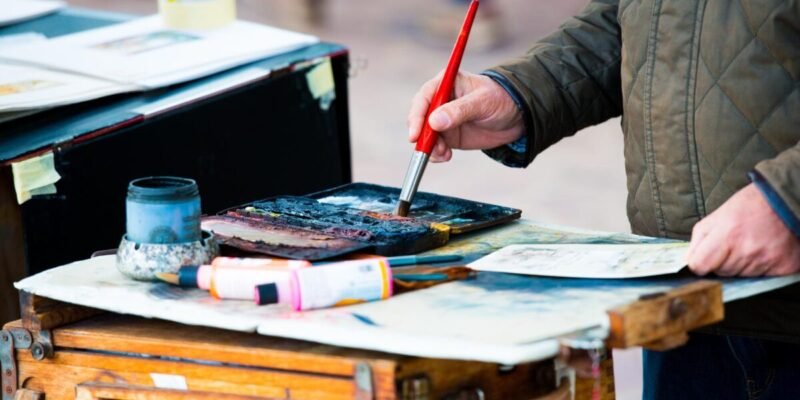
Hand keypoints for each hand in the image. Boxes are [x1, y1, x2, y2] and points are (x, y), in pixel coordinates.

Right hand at [407, 70, 523, 161]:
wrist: (516, 118)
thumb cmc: (501, 99)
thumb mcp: (483, 102)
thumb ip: (459, 111)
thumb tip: (434, 122)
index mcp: (446, 83)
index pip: (424, 98)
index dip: (417, 116)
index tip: (415, 134)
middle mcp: (440, 101)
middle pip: (420, 118)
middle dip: (422, 135)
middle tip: (432, 148)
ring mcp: (442, 119)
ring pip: (425, 135)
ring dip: (430, 147)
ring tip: (444, 153)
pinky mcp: (448, 135)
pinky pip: (434, 146)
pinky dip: (436, 154)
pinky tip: (446, 156)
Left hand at [686, 183, 799, 276]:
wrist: (784, 200)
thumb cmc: (748, 206)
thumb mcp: (716, 217)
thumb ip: (698, 241)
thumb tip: (689, 262)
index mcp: (726, 235)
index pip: (700, 266)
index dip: (700, 263)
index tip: (704, 258)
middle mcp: (747, 250)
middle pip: (721, 272)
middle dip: (722, 262)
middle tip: (734, 244)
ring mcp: (766, 260)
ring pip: (740, 276)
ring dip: (741, 265)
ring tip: (749, 245)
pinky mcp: (783, 267)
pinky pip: (761, 278)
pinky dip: (760, 268)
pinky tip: (763, 251)